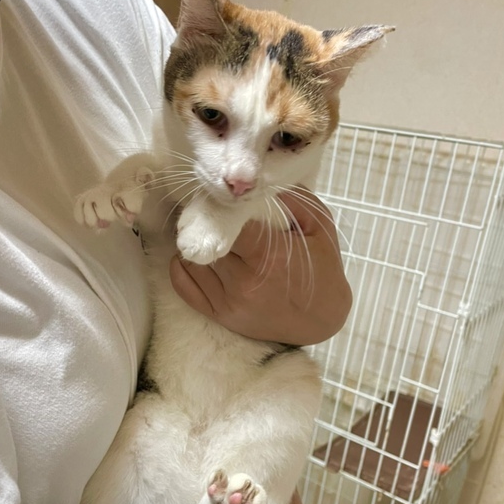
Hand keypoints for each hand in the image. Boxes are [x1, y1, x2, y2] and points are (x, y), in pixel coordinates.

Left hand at [169, 188, 351, 344]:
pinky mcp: (219, 315)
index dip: (220, 206)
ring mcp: (228, 301)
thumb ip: (293, 199)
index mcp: (269, 255)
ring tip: (204, 232)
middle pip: (205, 239)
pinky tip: (193, 256)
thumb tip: (259, 182)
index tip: (223, 199)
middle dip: (206, 222)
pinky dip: (181, 267)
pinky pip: (183, 286)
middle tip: (209, 211)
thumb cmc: (323, 269)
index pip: (226, 221)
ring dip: (194, 243)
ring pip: (191, 260)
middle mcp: (243, 281)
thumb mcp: (320, 226)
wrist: (321, 321)